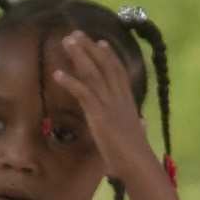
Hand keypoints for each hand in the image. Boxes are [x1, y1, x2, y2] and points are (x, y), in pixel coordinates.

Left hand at [44, 30, 157, 186]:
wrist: (139, 165)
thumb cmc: (135, 156)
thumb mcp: (136, 135)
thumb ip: (136, 126)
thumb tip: (142, 123)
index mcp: (128, 102)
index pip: (118, 72)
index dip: (109, 56)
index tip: (100, 42)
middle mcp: (119, 99)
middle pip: (104, 65)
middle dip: (90, 48)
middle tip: (76, 34)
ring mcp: (110, 105)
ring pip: (94, 73)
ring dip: (79, 55)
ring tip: (66, 42)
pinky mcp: (100, 115)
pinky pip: (83, 93)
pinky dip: (70, 81)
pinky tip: (57, 74)